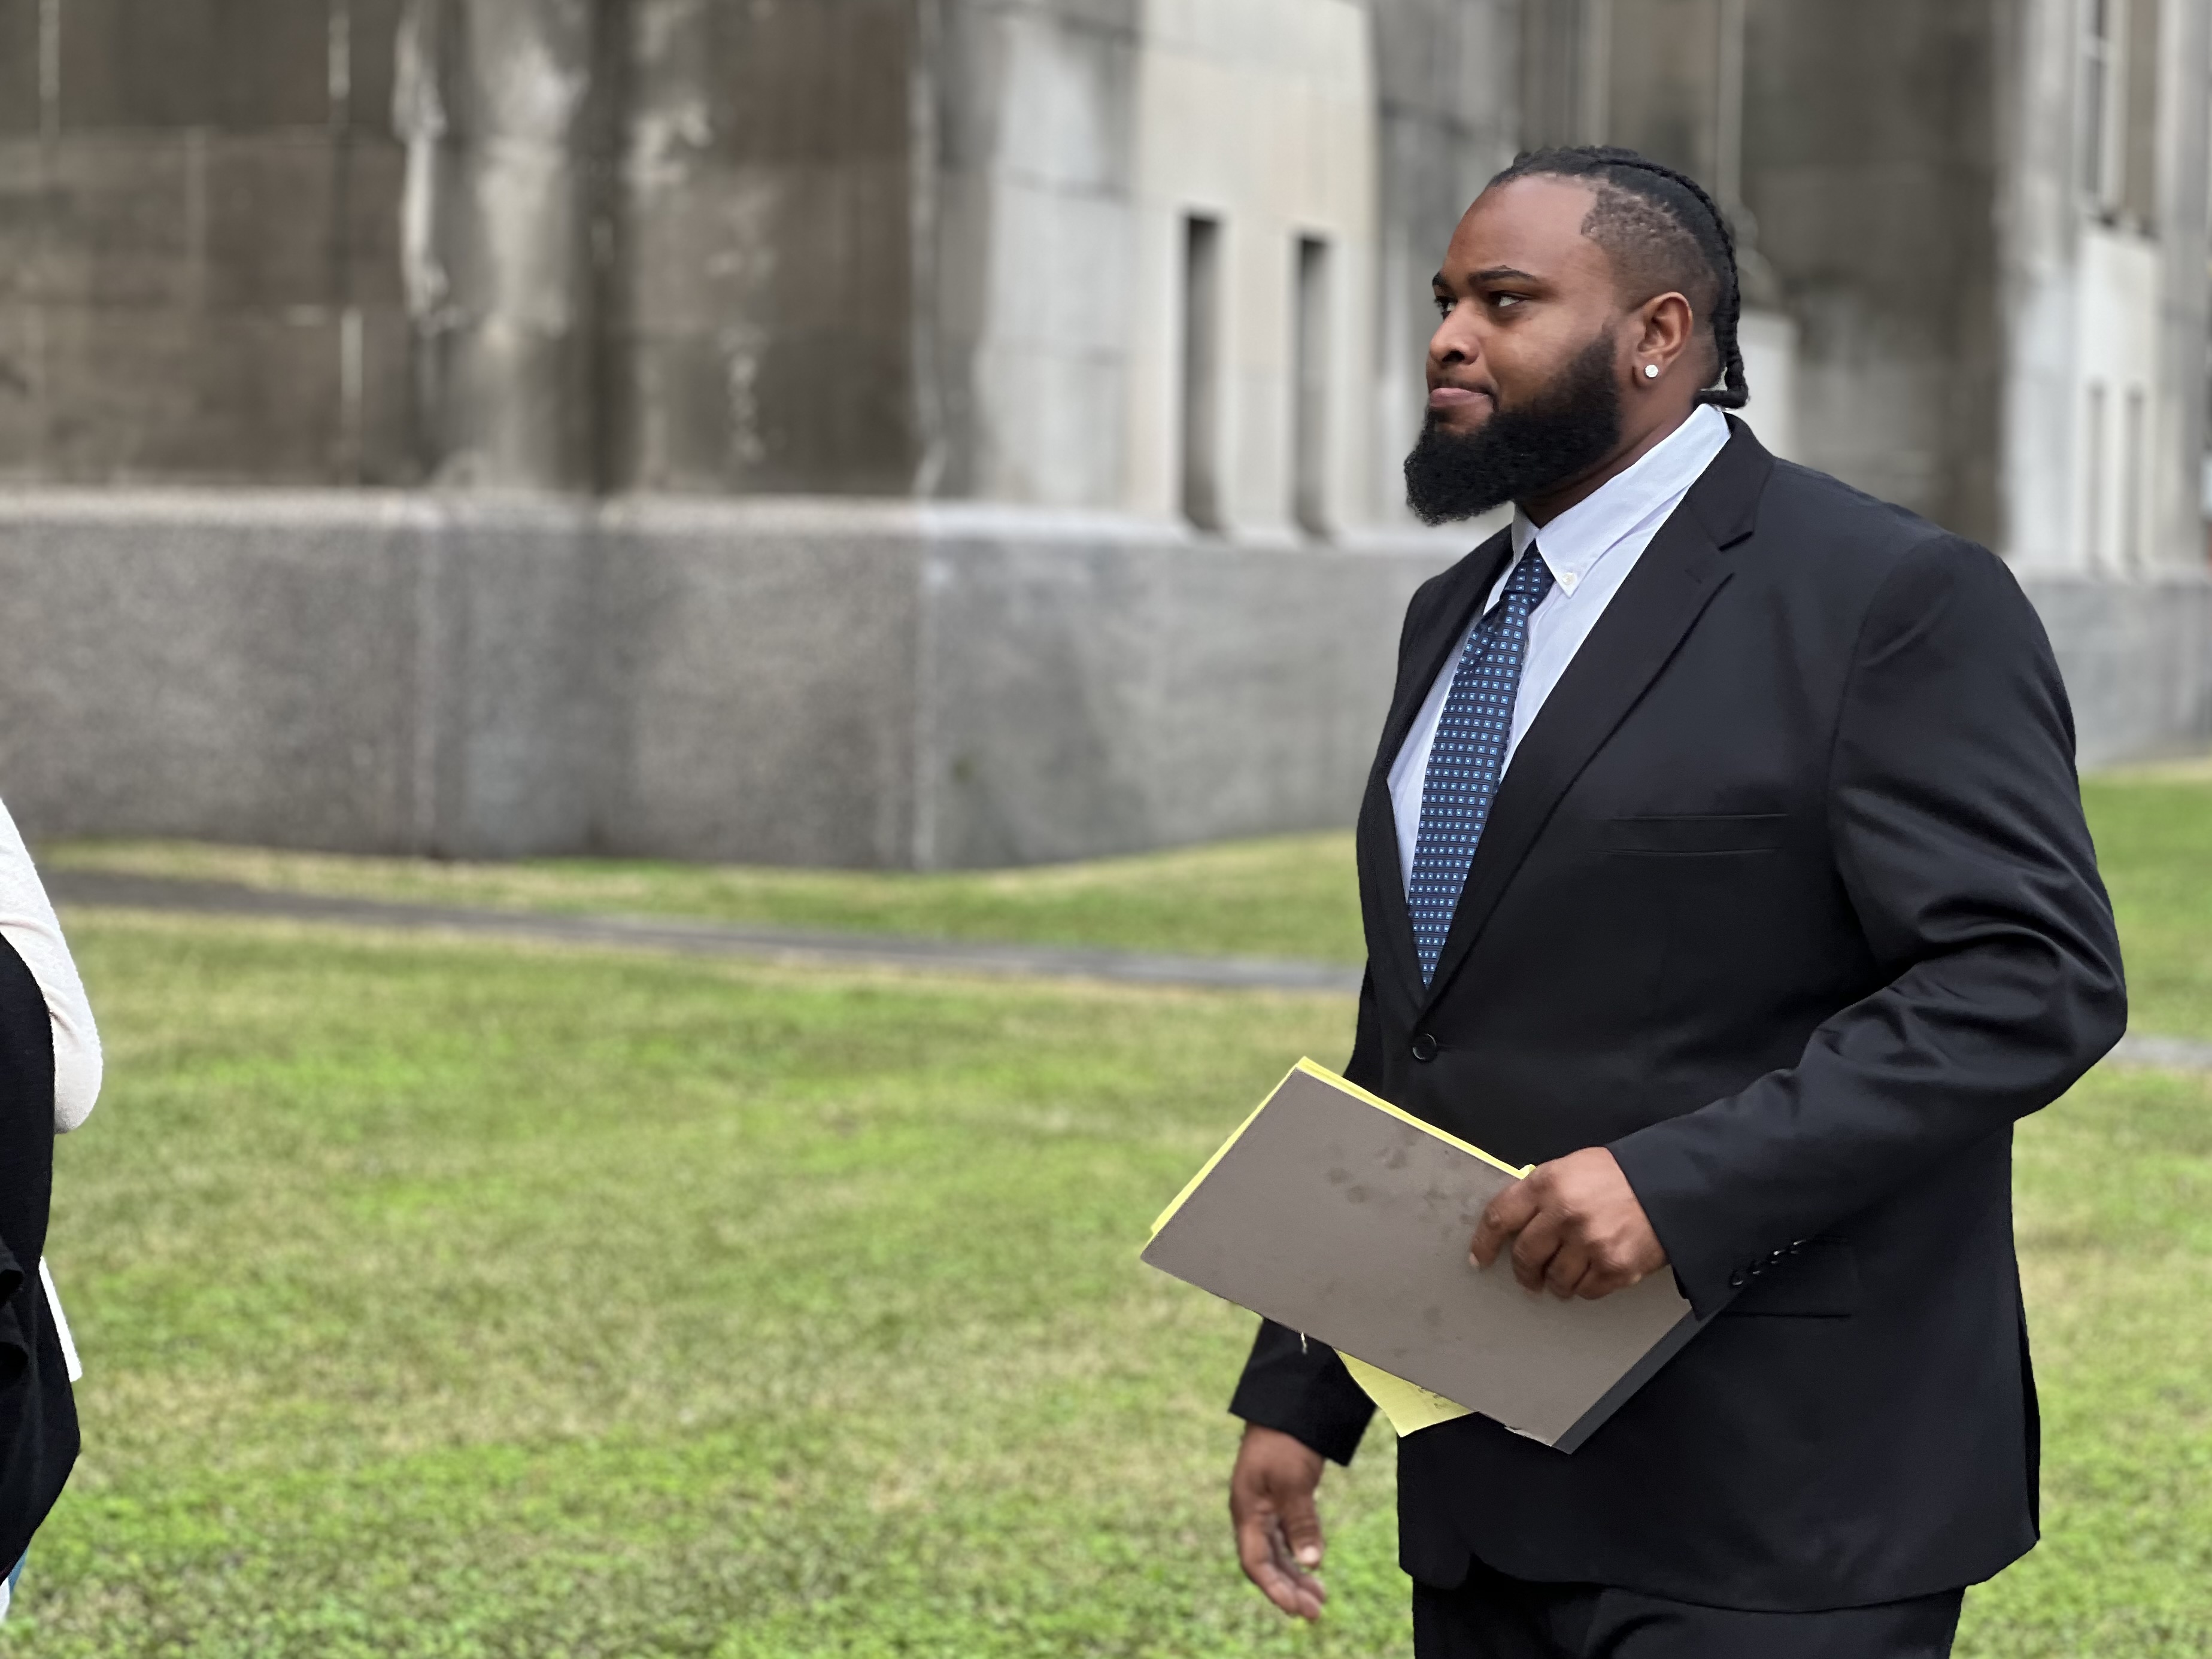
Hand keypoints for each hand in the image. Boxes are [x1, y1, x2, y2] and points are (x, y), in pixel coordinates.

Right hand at [1229, 1424, 1328, 1620]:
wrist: (1286, 1404)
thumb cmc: (1284, 1440)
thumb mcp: (1293, 1480)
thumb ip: (1301, 1522)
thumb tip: (1311, 1563)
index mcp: (1246, 1510)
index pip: (1255, 1563)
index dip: (1275, 1589)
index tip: (1298, 1609)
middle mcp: (1251, 1513)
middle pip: (1265, 1562)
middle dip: (1288, 1589)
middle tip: (1316, 1611)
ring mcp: (1262, 1505)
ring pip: (1275, 1552)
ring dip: (1294, 1576)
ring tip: (1320, 1597)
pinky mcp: (1276, 1498)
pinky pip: (1283, 1537)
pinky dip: (1297, 1555)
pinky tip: (1312, 1566)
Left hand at [1470, 1147, 1666, 1299]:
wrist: (1671, 1185)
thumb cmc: (1618, 1176)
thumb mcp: (1571, 1168)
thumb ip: (1541, 1192)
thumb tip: (1515, 1223)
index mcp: (1548, 1183)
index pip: (1500, 1217)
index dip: (1485, 1242)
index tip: (1479, 1258)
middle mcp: (1565, 1214)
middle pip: (1525, 1256)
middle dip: (1523, 1271)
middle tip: (1528, 1276)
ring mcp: (1590, 1243)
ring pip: (1555, 1280)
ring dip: (1555, 1282)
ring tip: (1564, 1275)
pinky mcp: (1614, 1267)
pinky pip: (1585, 1291)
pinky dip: (1584, 1287)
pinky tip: (1592, 1272)